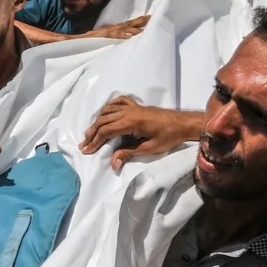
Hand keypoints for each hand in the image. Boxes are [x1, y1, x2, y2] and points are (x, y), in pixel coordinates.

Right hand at [79, 96, 200, 169]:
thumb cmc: (169, 137)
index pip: (106, 131)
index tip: (87, 151)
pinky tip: (104, 113)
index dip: (95, 142)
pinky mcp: (136, 105)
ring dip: (97, 121)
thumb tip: (113, 164)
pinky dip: (108, 106)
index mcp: (131, 122)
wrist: (183, 123)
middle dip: (92, 134)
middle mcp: (129, 111)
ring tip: (89, 132)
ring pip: (107, 111)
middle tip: (83, 144)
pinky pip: (118, 101)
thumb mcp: (149, 148)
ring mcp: (132, 106)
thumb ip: (128, 153)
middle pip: (103, 121)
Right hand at [87, 15, 149, 39]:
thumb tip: (127, 36)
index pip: (130, 23)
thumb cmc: (94, 39)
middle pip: (130, 23)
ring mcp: (110, 31)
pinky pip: (114, 36)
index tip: (150, 17)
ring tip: (144, 29)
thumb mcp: (107, 36)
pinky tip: (129, 36)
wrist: (82, 40)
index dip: (140, 20)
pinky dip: (122, 36)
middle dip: (141, 21)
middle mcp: (114, 28)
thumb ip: (116, 35)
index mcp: (116, 28)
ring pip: (124, 29)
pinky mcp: (105, 36)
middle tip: (153, 18)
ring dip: (134, 28)